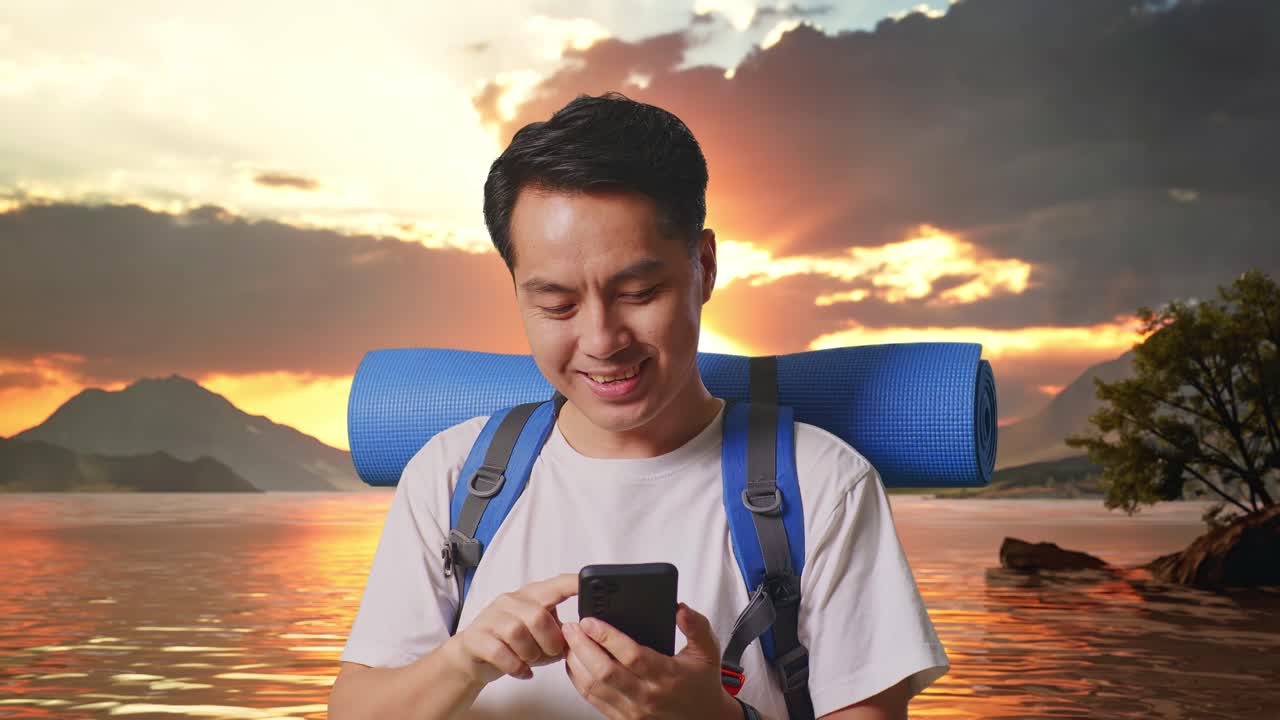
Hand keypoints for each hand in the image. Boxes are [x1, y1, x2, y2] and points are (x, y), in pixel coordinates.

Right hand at [444, 572, 577, 685]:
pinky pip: (499, 652)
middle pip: (538, 615)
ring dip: (531, 653)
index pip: (555, 585)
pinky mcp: (477, 637)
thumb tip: (584, 637)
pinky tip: (522, 671)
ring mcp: (491, 617)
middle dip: (550, 640)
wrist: (473, 657)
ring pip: (518, 632)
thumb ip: (562, 632)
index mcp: (531, 596)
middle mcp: (511, 601)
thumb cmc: (514, 645)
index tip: (589, 585)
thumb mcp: (542, 635)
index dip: (572, 584)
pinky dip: (515, 666)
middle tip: (552, 653)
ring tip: (532, 661)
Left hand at [562, 601, 741, 719]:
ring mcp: (633, 710)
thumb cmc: (702, 684)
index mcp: (667, 675)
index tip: (590, 621)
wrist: (703, 719)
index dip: (607, 637)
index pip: (631, 655)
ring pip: (594, 686)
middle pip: (605, 671)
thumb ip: (697, 626)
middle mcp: (647, 695)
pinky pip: (593, 699)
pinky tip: (575, 663)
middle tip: (571, 626)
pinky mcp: (622, 718)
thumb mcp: (708, 651)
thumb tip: (680, 609)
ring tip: (569, 641)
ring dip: (576, 662)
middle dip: (583, 646)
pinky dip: (578, 680)